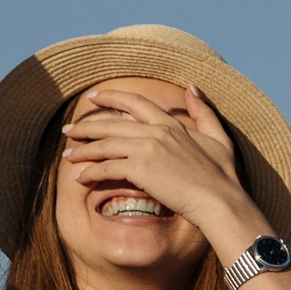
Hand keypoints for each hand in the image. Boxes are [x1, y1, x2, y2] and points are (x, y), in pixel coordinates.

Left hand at [60, 86, 265, 233]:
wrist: (220, 201)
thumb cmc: (223, 177)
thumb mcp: (219, 139)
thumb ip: (204, 113)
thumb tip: (192, 88)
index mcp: (171, 124)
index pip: (134, 103)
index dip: (111, 98)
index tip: (93, 98)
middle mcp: (155, 131)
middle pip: (111, 123)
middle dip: (86, 126)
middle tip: (69, 129)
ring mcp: (146, 149)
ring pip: (104, 145)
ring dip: (82, 150)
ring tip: (67, 155)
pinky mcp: (139, 169)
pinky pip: (106, 167)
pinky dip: (89, 172)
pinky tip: (78, 178)